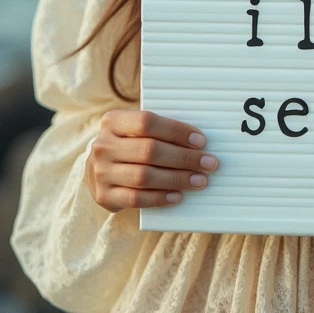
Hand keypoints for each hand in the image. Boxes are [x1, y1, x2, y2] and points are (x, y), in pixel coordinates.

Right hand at [84, 109, 219, 210]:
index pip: (147, 122)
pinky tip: (177, 196)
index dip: (176, 131)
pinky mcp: (104, 196)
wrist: (97, 170)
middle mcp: (103, 145)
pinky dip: (160, 198)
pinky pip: (136, 199)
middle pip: (149, 150)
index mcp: (112, 121)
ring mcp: (100, 173)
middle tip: (208, 163)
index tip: (201, 141)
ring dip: (176, 179)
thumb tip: (198, 141)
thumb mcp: (135, 131)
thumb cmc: (128, 145)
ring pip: (144, 176)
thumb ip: (159, 130)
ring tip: (199, 180)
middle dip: (183, 158)